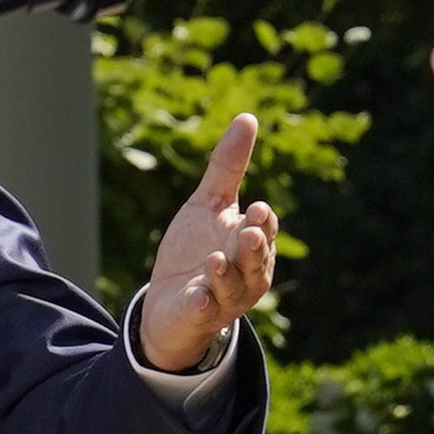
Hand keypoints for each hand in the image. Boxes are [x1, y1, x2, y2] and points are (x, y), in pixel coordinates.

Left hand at [138, 114, 278, 372]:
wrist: (169, 303)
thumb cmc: (195, 251)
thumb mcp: (208, 204)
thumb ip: (228, 167)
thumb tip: (248, 118)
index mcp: (252, 246)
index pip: (263, 231)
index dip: (261, 223)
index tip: (256, 208)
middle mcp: (247, 275)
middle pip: (255, 261)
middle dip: (253, 248)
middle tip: (248, 231)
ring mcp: (224, 298)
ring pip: (233, 287)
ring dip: (226, 274)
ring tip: (215, 260)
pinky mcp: (199, 315)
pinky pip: (204, 310)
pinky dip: (202, 302)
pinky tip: (196, 294)